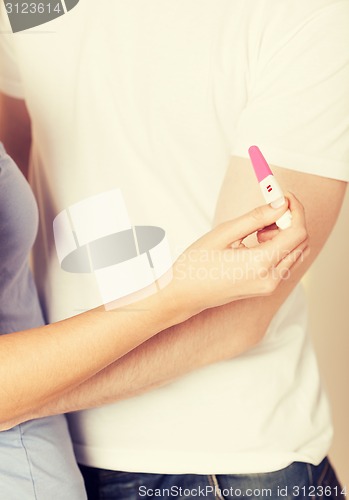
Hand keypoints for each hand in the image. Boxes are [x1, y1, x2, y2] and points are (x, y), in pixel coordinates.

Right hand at [172, 192, 307, 312]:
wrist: (183, 294)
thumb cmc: (196, 264)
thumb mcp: (224, 233)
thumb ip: (256, 217)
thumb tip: (280, 203)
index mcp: (260, 264)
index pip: (297, 232)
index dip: (295, 210)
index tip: (283, 196)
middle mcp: (271, 278)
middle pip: (300, 241)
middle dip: (289, 220)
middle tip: (266, 210)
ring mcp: (269, 286)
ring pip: (295, 251)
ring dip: (284, 234)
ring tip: (256, 230)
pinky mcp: (266, 288)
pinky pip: (285, 262)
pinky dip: (279, 246)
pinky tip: (257, 242)